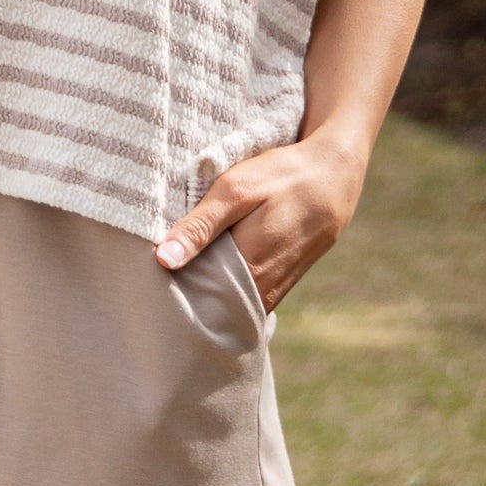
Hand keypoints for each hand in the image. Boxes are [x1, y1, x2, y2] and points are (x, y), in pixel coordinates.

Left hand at [155, 125, 367, 311]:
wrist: (335, 176)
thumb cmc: (283, 177)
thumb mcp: (236, 191)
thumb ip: (200, 227)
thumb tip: (164, 261)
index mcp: (247, 269)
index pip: (197, 301)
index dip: (172, 295)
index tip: (150, 284)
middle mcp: (263, 289)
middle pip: (214, 309)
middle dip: (188, 301)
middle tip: (159, 285)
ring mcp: (277, 289)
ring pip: (233, 306)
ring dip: (210, 297)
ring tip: (183, 279)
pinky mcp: (284, 283)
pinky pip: (250, 299)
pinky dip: (230, 292)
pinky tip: (212, 275)